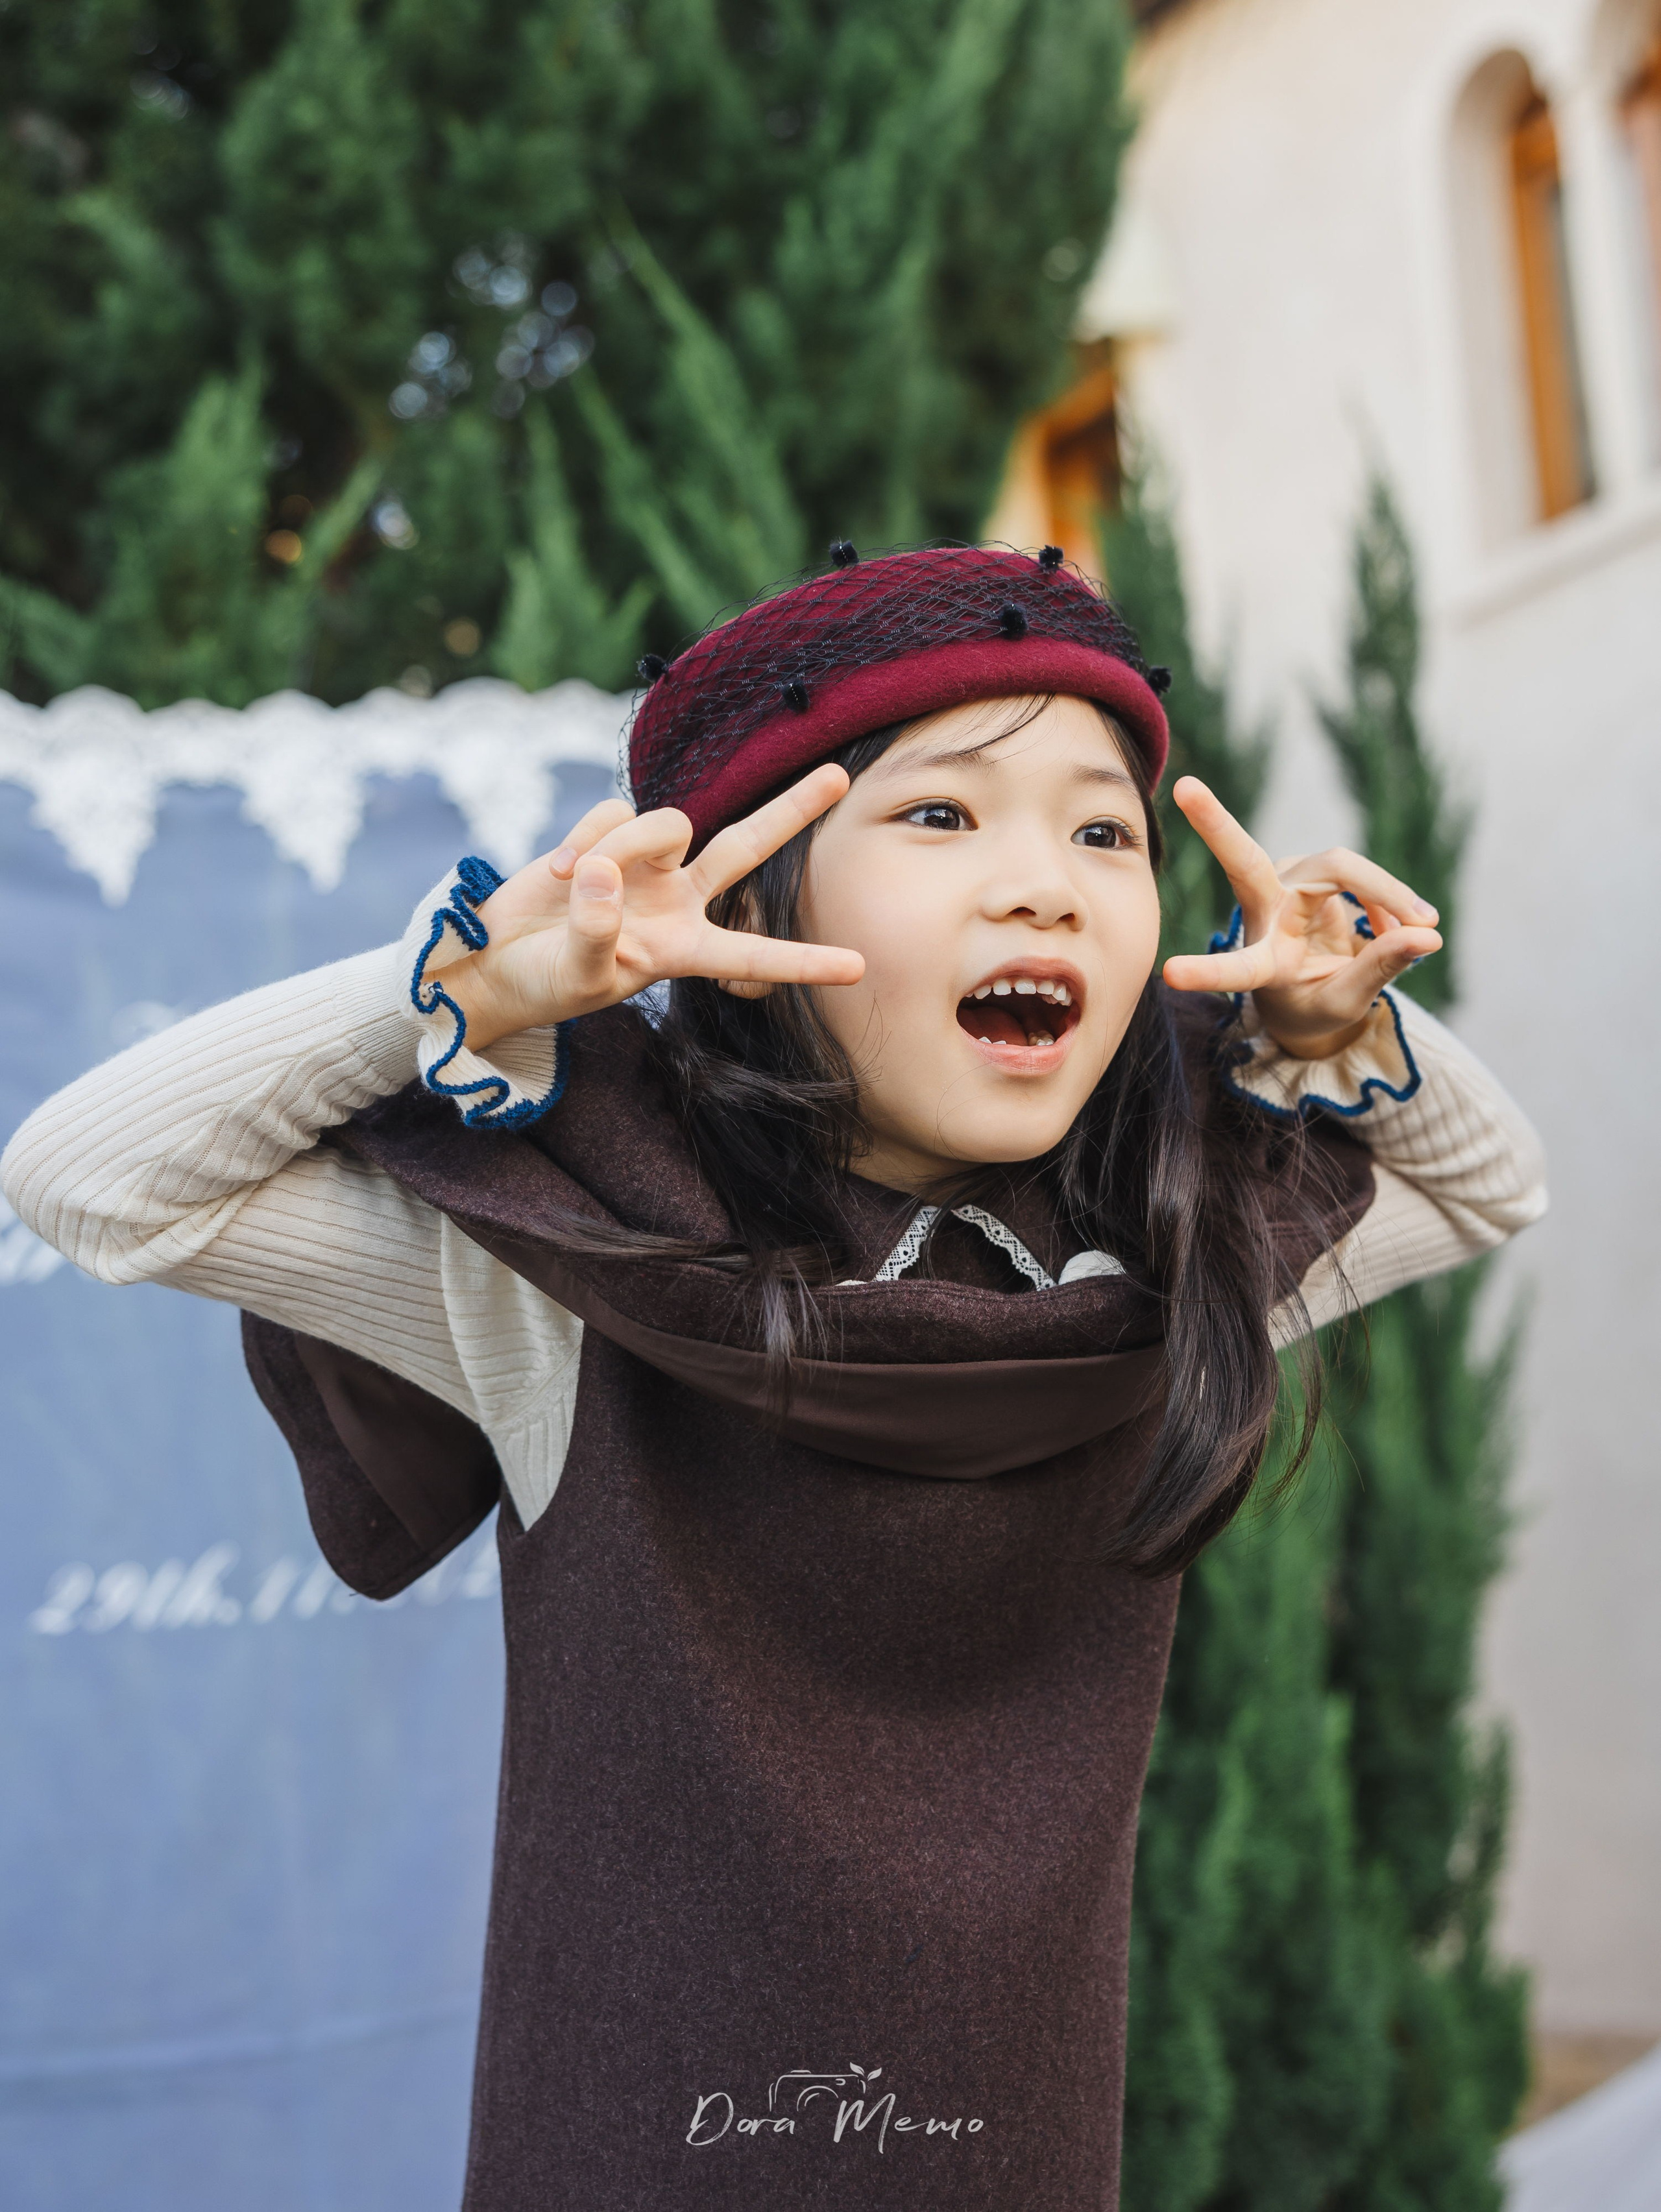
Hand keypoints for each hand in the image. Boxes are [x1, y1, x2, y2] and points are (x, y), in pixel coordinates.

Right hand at [443, 764, 864, 1050]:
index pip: (753, 955)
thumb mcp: (576, 977)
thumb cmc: (541, 985)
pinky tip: (558, 873)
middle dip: (790, 810)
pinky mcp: (605, 837)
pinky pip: (612, 811)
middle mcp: (676, 901)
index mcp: (683, 950)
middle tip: (838, 776)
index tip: (858, 968)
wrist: (492, 962)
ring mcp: (643, 866)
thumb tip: (602, 874)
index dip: (803, 962)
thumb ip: (596, 934)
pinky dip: (584, 836)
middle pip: (746, 846)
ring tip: (572, 884)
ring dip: (621, 844)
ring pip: (665, 822)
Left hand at [1160, 777, 1442, 1056]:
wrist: (1312, 988)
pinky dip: (1389, 898)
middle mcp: (1264, 913)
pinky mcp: (1310, 868)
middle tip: (1185, 787)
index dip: (1208, 973)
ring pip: (1341, 867)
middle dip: (1214, 824)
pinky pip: (1360, 873)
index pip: (1236, 967)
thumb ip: (1381, 969)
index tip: (1170, 975)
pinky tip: (1399, 925)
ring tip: (1417, 929)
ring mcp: (1284, 882)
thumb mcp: (1348, 1001)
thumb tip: (1428, 938)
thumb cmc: (1317, 1004)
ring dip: (1387, 897)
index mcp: (1262, 964)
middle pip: (1246, 861)